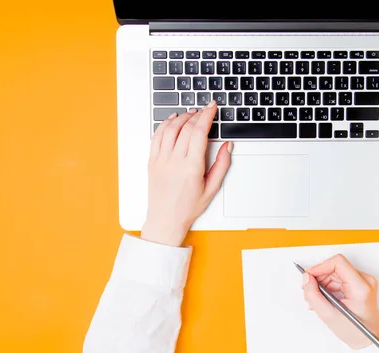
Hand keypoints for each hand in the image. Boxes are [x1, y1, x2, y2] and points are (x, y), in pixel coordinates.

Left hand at [141, 101, 231, 245]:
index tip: (212, 107)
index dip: (207, 115)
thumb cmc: (187, 208)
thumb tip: (227, 145)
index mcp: (191, 167)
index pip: (199, 132)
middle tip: (205, 109)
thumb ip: (222, 165)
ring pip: (170, 128)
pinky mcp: (152, 161)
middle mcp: (174, 161)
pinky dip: (165, 124)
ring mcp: (161, 160)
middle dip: (197, 114)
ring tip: (191, 113)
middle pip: (186, 127)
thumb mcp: (212, 189)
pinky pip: (157, 136)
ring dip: (182, 117)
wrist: (165, 220)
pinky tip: (172, 120)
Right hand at [302, 254, 378, 348]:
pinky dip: (328, 286)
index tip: (309, 277)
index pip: (338, 263)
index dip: (320, 267)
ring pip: (335, 272)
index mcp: (361, 287)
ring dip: (323, 283)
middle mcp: (365, 280)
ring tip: (317, 299)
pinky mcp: (359, 284)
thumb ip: (314, 296)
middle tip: (309, 291)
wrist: (367, 339)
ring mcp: (363, 281)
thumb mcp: (329, 316)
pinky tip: (324, 298)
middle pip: (335, 267)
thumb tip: (306, 278)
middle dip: (319, 277)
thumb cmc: (355, 331)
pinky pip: (339, 278)